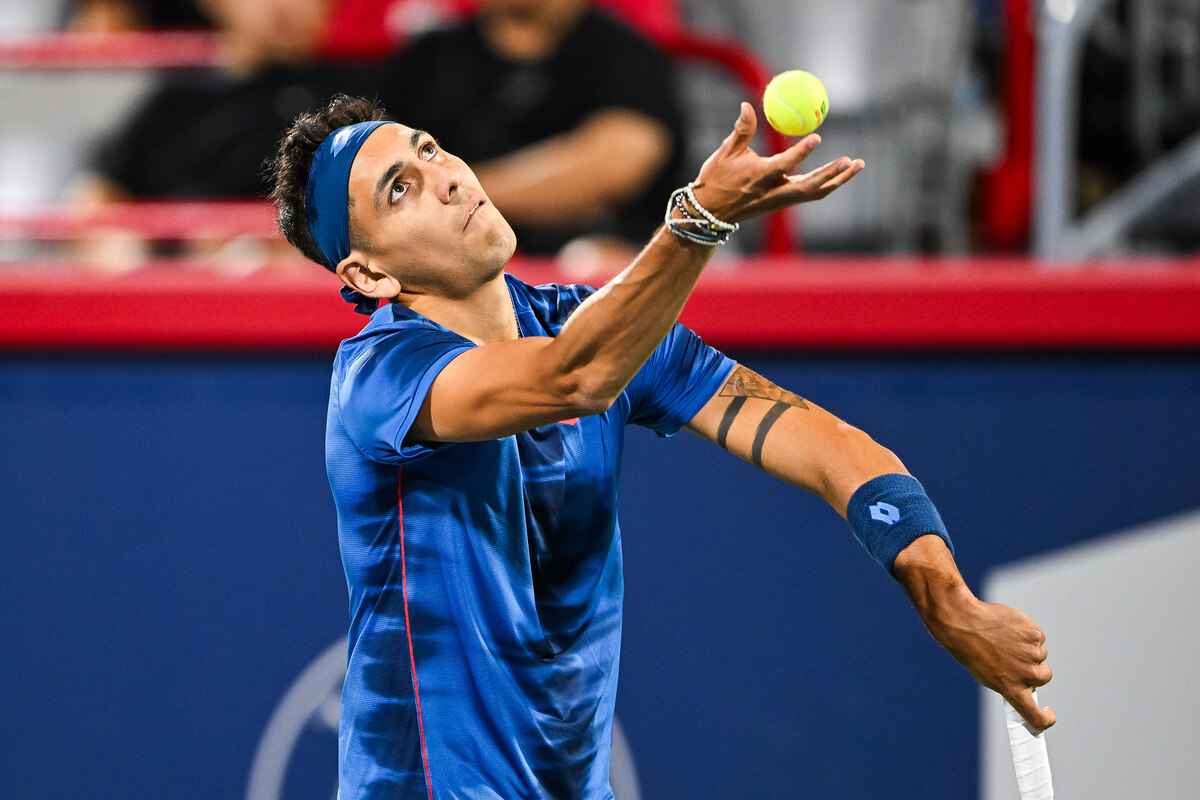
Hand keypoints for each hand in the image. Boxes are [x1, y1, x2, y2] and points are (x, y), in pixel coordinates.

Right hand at [689, 102, 864, 223]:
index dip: (801, 152)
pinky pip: (809, 194)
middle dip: (833, 174)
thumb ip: (742, 129)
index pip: (784, 164)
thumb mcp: (725, 152)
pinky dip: (826, 183)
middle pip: (811, 186)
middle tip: (852, 160)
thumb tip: (748, 104)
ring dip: (838, 180)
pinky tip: (839, 173)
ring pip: (815, 192)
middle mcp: (773, 192)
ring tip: (857, 165)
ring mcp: (780, 200)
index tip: (817, 138)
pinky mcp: (782, 202)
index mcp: (759, 177)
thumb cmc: (716, 179)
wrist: (711, 212)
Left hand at [930, 592, 1056, 730]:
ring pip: (1040, 654)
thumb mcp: (987, 676)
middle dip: (1035, 668)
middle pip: (1045, 676)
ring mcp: (1032, 653)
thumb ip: (1011, 684)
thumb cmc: (970, 649)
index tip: (1047, 710)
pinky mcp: (1034, 634)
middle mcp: (1026, 675)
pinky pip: (1038, 637)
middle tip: (1014, 657)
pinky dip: (1027, 633)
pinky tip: (1009, 628)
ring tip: (1005, 640)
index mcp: (1013, 690)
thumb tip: (1024, 685)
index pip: (1038, 717)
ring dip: (1029, 649)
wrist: (963, 622)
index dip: (1047, 717)